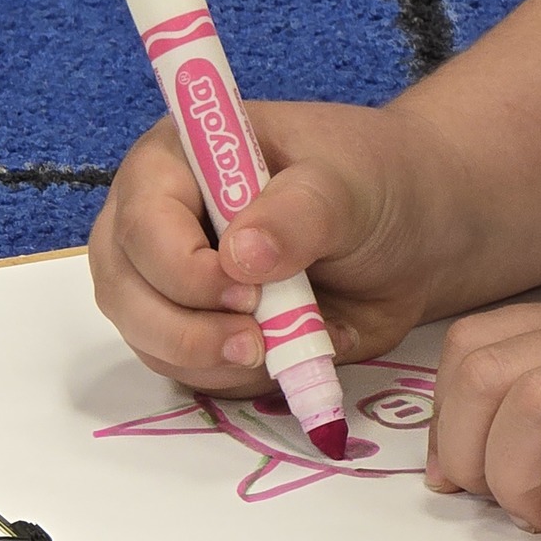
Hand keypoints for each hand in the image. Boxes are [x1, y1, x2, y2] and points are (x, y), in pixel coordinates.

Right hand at [88, 101, 475, 395]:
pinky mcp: (205, 330)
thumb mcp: (347, 184)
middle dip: (184, 331)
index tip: (247, 292)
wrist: (415, 234)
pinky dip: (233, 380)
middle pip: (125, 291)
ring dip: (210, 362)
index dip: (182, 268)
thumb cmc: (374, 184)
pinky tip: (283, 357)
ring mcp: (177, 283)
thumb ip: (298, 213)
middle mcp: (161, 223)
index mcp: (180, 161)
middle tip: (255, 344)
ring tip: (279, 348)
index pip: (142, 222)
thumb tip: (241, 257)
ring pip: (151, 340)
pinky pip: (191, 372)